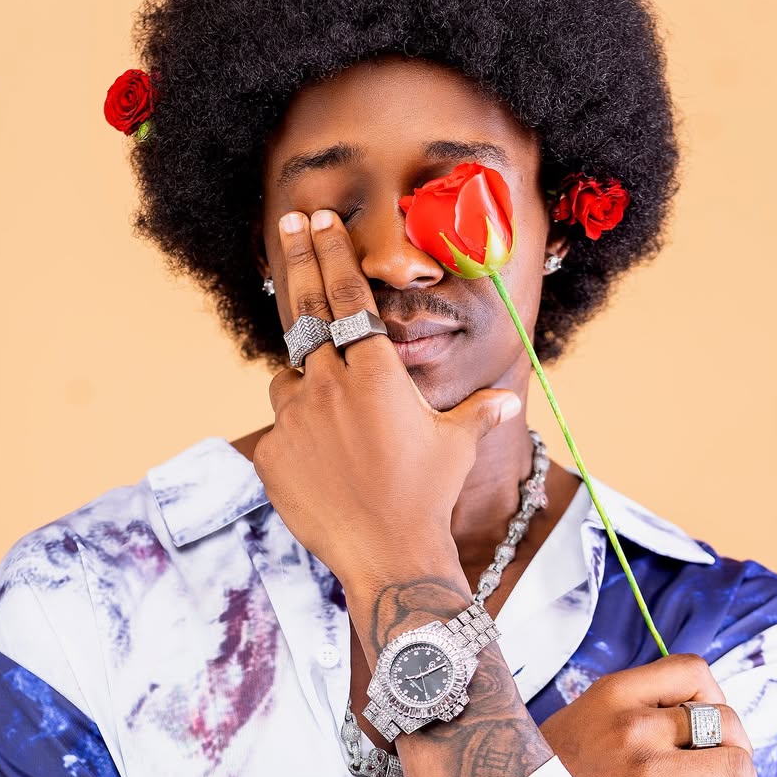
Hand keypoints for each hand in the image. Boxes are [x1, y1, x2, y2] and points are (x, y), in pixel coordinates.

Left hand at [253, 209, 520, 593]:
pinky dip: (297, 435)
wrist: (388, 554)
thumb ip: (475, 413)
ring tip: (333, 417)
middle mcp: (328, 386)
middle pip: (306, 311)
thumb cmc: (428, 495)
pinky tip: (323, 465)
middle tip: (291, 223)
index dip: (333, 254)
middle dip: (301, 260)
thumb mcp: (456, 445)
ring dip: (305, 381)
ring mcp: (293, 419)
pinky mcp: (271, 454)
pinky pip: (280, 430)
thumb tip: (505, 403)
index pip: (348, 297)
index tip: (319, 221)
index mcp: (375, 373)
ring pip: (289, 379)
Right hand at [539, 653, 757, 776]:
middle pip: (726, 721)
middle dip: (737, 748)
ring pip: (736, 767)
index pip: (694, 670)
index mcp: (615, 693)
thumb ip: (634, 707)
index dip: (714, 697)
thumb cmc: (556, 772)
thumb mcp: (586, 716)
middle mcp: (634, 725)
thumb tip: (697, 713)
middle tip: (724, 771)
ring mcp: (646, 770)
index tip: (704, 725)